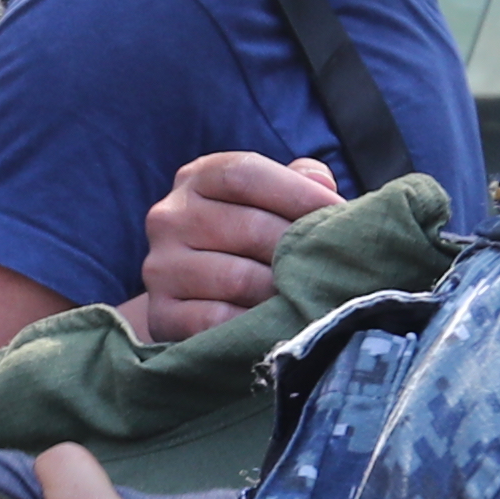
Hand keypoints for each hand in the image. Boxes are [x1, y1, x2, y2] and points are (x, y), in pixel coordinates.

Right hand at [126, 151, 342, 343]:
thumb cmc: (245, 244)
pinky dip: (253, 325)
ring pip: (237, 277)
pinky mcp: (162, 314)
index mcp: (197, 179)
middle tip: (331, 265)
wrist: (191, 301)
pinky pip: (218, 320)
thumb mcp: (264, 202)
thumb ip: (296, 183)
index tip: (339, 212)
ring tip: (309, 296)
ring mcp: (160, 267)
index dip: (297, 192)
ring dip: (281, 291)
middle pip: (248, 226)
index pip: (245, 174)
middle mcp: (169, 217)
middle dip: (297, 249)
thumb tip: (323, 187)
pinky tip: (276, 324)